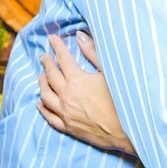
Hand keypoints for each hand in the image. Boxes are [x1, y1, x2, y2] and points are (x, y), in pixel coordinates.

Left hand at [38, 33, 135, 155]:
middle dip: (47, 63)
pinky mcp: (68, 127)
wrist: (127, 131)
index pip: (63, 59)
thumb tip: (80, 36)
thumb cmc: (122, 100)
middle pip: (51, 75)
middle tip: (44, 56)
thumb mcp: (110, 73)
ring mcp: (65, 112)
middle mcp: (67, 96)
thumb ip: (93, 53)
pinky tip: (40, 103)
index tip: (51, 38)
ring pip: (45, 95)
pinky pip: (49, 116)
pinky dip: (43, 108)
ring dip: (41, 83)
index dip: (57, 47)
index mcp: (78, 80)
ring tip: (40, 75)